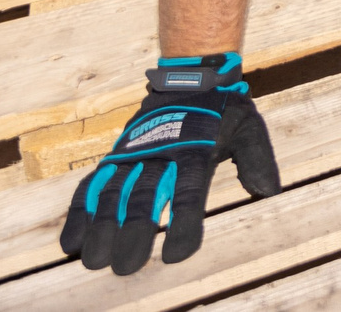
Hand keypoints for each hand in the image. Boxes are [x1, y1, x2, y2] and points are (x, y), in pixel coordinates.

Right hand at [60, 55, 279, 274]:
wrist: (191, 73)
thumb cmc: (223, 109)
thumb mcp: (249, 126)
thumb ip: (258, 159)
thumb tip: (269, 192)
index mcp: (196, 151)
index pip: (190, 192)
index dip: (183, 224)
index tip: (177, 255)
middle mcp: (161, 153)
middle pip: (145, 196)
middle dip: (134, 232)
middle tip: (125, 267)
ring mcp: (134, 153)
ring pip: (113, 192)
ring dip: (101, 227)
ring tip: (93, 260)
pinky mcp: (117, 155)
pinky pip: (93, 184)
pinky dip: (80, 212)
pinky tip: (71, 241)